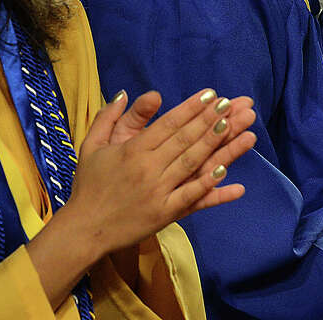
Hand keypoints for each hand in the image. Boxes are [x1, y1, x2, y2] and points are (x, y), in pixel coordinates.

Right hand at [27, 88, 256, 309]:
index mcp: (133, 149)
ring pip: (193, 164)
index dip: (192, 108)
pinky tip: (228, 173)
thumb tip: (125, 93)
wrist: (85, 229)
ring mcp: (159, 192)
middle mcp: (148, 168)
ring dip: (217, 145)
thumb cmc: (88, 185)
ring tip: (237, 128)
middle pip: (185, 139)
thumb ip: (107, 117)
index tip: (211, 94)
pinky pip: (191, 197)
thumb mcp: (91, 145)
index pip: (169, 123)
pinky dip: (210, 186)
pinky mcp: (164, 214)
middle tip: (233, 104)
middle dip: (211, 119)